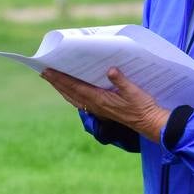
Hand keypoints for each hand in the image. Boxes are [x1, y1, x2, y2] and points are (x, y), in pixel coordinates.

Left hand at [41, 67, 170, 142]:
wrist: (150, 123)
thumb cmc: (143, 107)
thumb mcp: (134, 91)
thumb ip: (121, 81)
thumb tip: (110, 70)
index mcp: (99, 100)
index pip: (74, 87)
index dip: (60, 79)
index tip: (48, 71)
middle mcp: (95, 105)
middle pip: (69, 93)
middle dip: (56, 82)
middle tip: (43, 72)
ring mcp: (97, 109)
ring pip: (73, 98)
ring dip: (62, 89)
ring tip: (53, 80)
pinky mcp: (102, 110)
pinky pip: (80, 102)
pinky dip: (71, 95)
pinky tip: (70, 91)